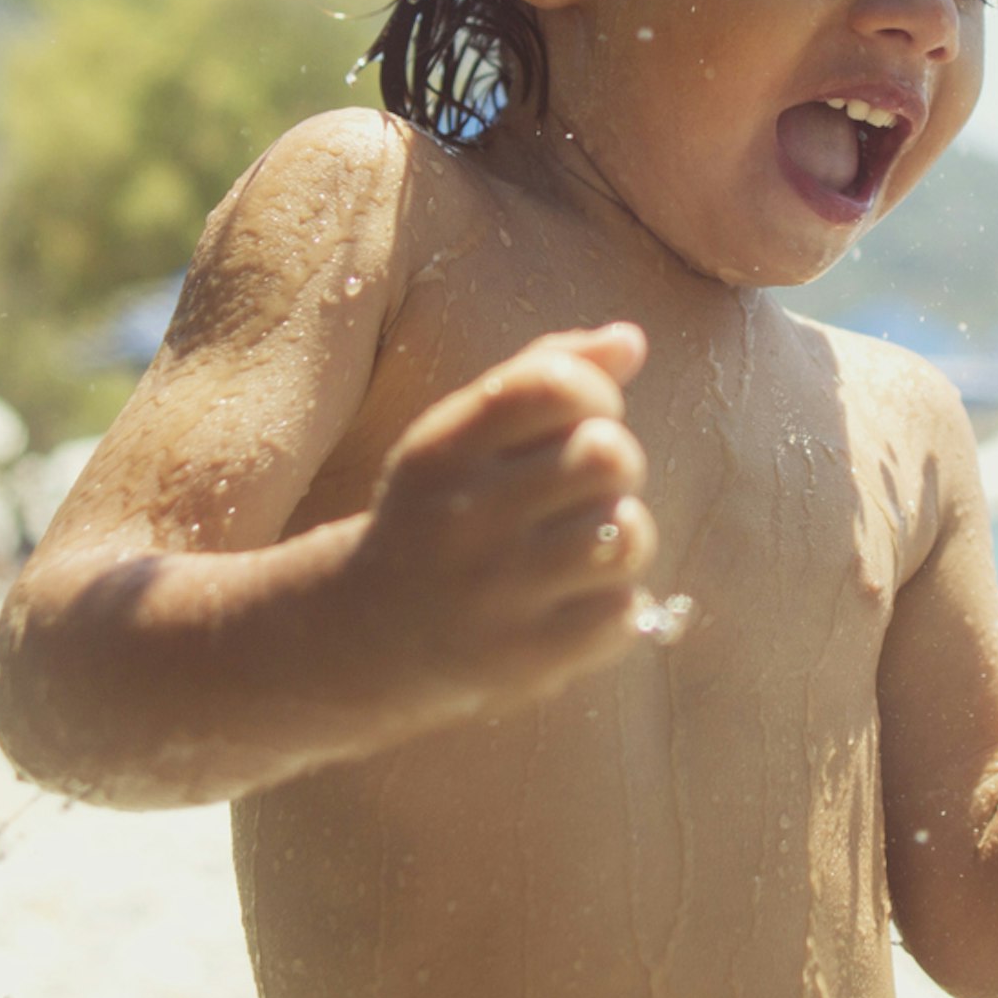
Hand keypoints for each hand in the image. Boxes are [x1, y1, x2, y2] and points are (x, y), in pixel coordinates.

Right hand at [348, 324, 660, 717]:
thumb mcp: (463, 434)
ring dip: (621, 534)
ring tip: (584, 545)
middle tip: (582, 488)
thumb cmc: (440, 513)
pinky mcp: (525, 657)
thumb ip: (543, 372)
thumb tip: (631, 340)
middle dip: (614, 465)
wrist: (366, 634)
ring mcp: (495, 592)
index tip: (577, 420)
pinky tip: (576, 601)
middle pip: (608, 456)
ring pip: (628, 534)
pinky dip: (616, 603)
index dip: (595, 392)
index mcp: (444, 449)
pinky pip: (626, 610)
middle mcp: (464, 517)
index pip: (557, 386)